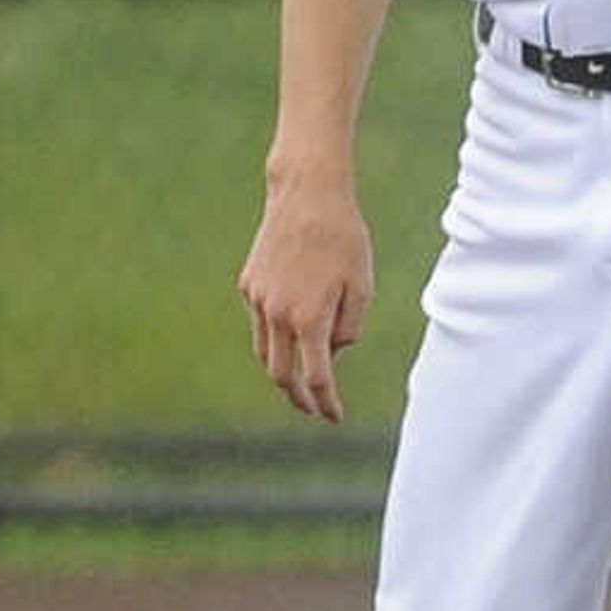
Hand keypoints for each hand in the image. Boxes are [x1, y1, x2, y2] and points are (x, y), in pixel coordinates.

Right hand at [238, 180, 373, 423]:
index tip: (334, 417)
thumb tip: (331, 353)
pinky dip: (274, 337)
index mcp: (309, 318)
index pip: (316, 379)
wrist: (307, 194)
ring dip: (282, 371)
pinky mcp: (248, 284)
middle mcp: (277, 314)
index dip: (326, 404)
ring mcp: (258, 299)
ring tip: (300, 380)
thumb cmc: (344, 238)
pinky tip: (291, 332)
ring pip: (264, 352)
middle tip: (313, 408)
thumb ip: (348, 329)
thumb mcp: (361, 286)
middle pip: (281, 375)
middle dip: (298, 398)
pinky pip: (260, 322)